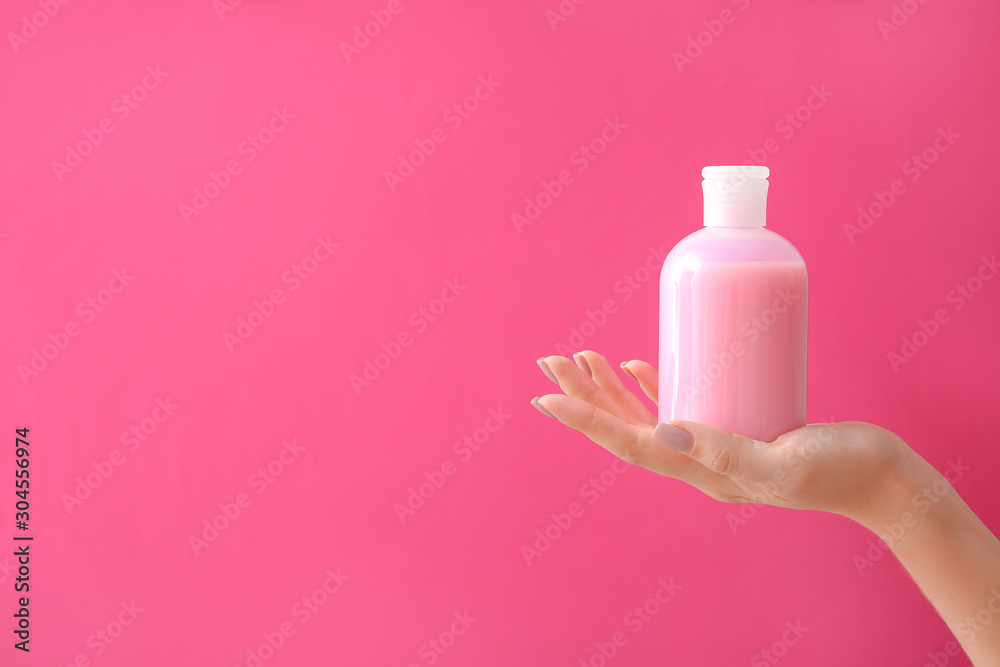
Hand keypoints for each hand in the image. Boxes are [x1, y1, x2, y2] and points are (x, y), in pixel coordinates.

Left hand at [532, 350, 923, 521]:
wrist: (879, 476)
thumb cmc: (839, 470)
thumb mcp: (782, 464)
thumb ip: (726, 451)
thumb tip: (663, 430)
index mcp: (700, 473)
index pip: (627, 443)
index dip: (584, 418)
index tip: (546, 396)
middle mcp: (695, 461)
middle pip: (625, 426)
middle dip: (584, 394)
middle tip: (549, 361)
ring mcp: (711, 445)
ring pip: (645, 415)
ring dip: (609, 388)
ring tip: (580, 358)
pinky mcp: (731, 427)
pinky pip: (678, 407)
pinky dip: (652, 387)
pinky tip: (634, 368)